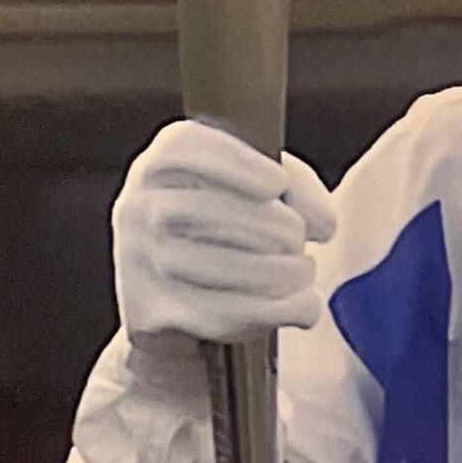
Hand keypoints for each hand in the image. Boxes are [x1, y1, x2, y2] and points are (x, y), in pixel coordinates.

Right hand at [113, 118, 336, 349]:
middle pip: (206, 210)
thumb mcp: (256, 189)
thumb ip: (297, 187)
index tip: (277, 182)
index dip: (234, 163)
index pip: (183, 148)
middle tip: (298, 237)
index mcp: (160, 164)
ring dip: (280, 272)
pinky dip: (276, 311)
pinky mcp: (150, 314)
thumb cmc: (226, 223)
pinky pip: (222, 314)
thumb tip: (323, 224)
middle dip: (271, 225)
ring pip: (220, 267)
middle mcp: (138, 207)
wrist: (175, 296)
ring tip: (303, 271)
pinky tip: (302, 305)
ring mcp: (138, 262)